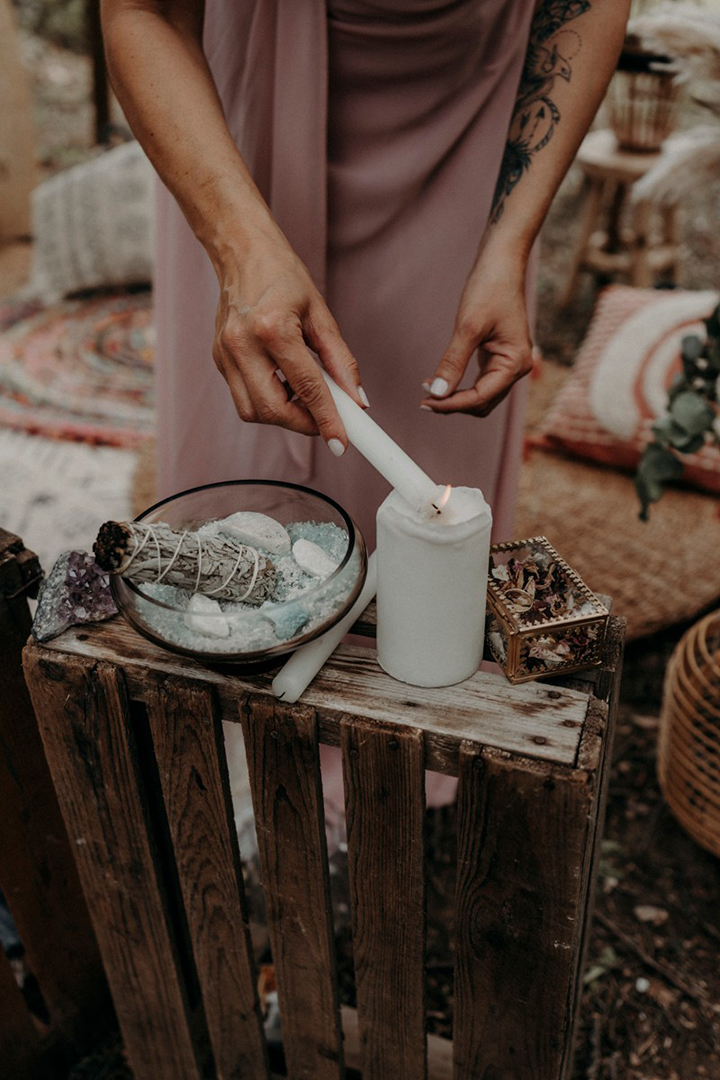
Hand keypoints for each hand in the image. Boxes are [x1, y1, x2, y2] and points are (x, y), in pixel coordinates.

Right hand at [212, 225, 366, 453]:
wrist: (241, 253)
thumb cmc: (283, 277)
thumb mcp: (321, 314)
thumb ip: (341, 361)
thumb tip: (357, 400)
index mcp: (272, 328)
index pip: (306, 387)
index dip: (327, 420)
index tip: (341, 442)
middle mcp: (242, 344)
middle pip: (272, 410)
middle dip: (302, 423)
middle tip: (324, 417)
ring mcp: (224, 354)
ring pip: (253, 412)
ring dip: (283, 414)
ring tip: (300, 393)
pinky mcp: (217, 360)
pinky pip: (242, 398)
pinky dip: (267, 400)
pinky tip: (280, 382)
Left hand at [420, 251, 532, 416]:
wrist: (501, 263)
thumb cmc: (490, 288)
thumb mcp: (468, 326)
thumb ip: (453, 362)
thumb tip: (437, 392)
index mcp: (516, 363)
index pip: (481, 397)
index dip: (451, 404)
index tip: (425, 401)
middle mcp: (517, 367)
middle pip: (482, 402)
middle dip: (454, 404)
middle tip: (423, 399)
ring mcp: (509, 363)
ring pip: (481, 396)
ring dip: (456, 398)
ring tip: (428, 392)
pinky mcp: (499, 357)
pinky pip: (480, 382)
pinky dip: (461, 386)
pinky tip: (440, 381)